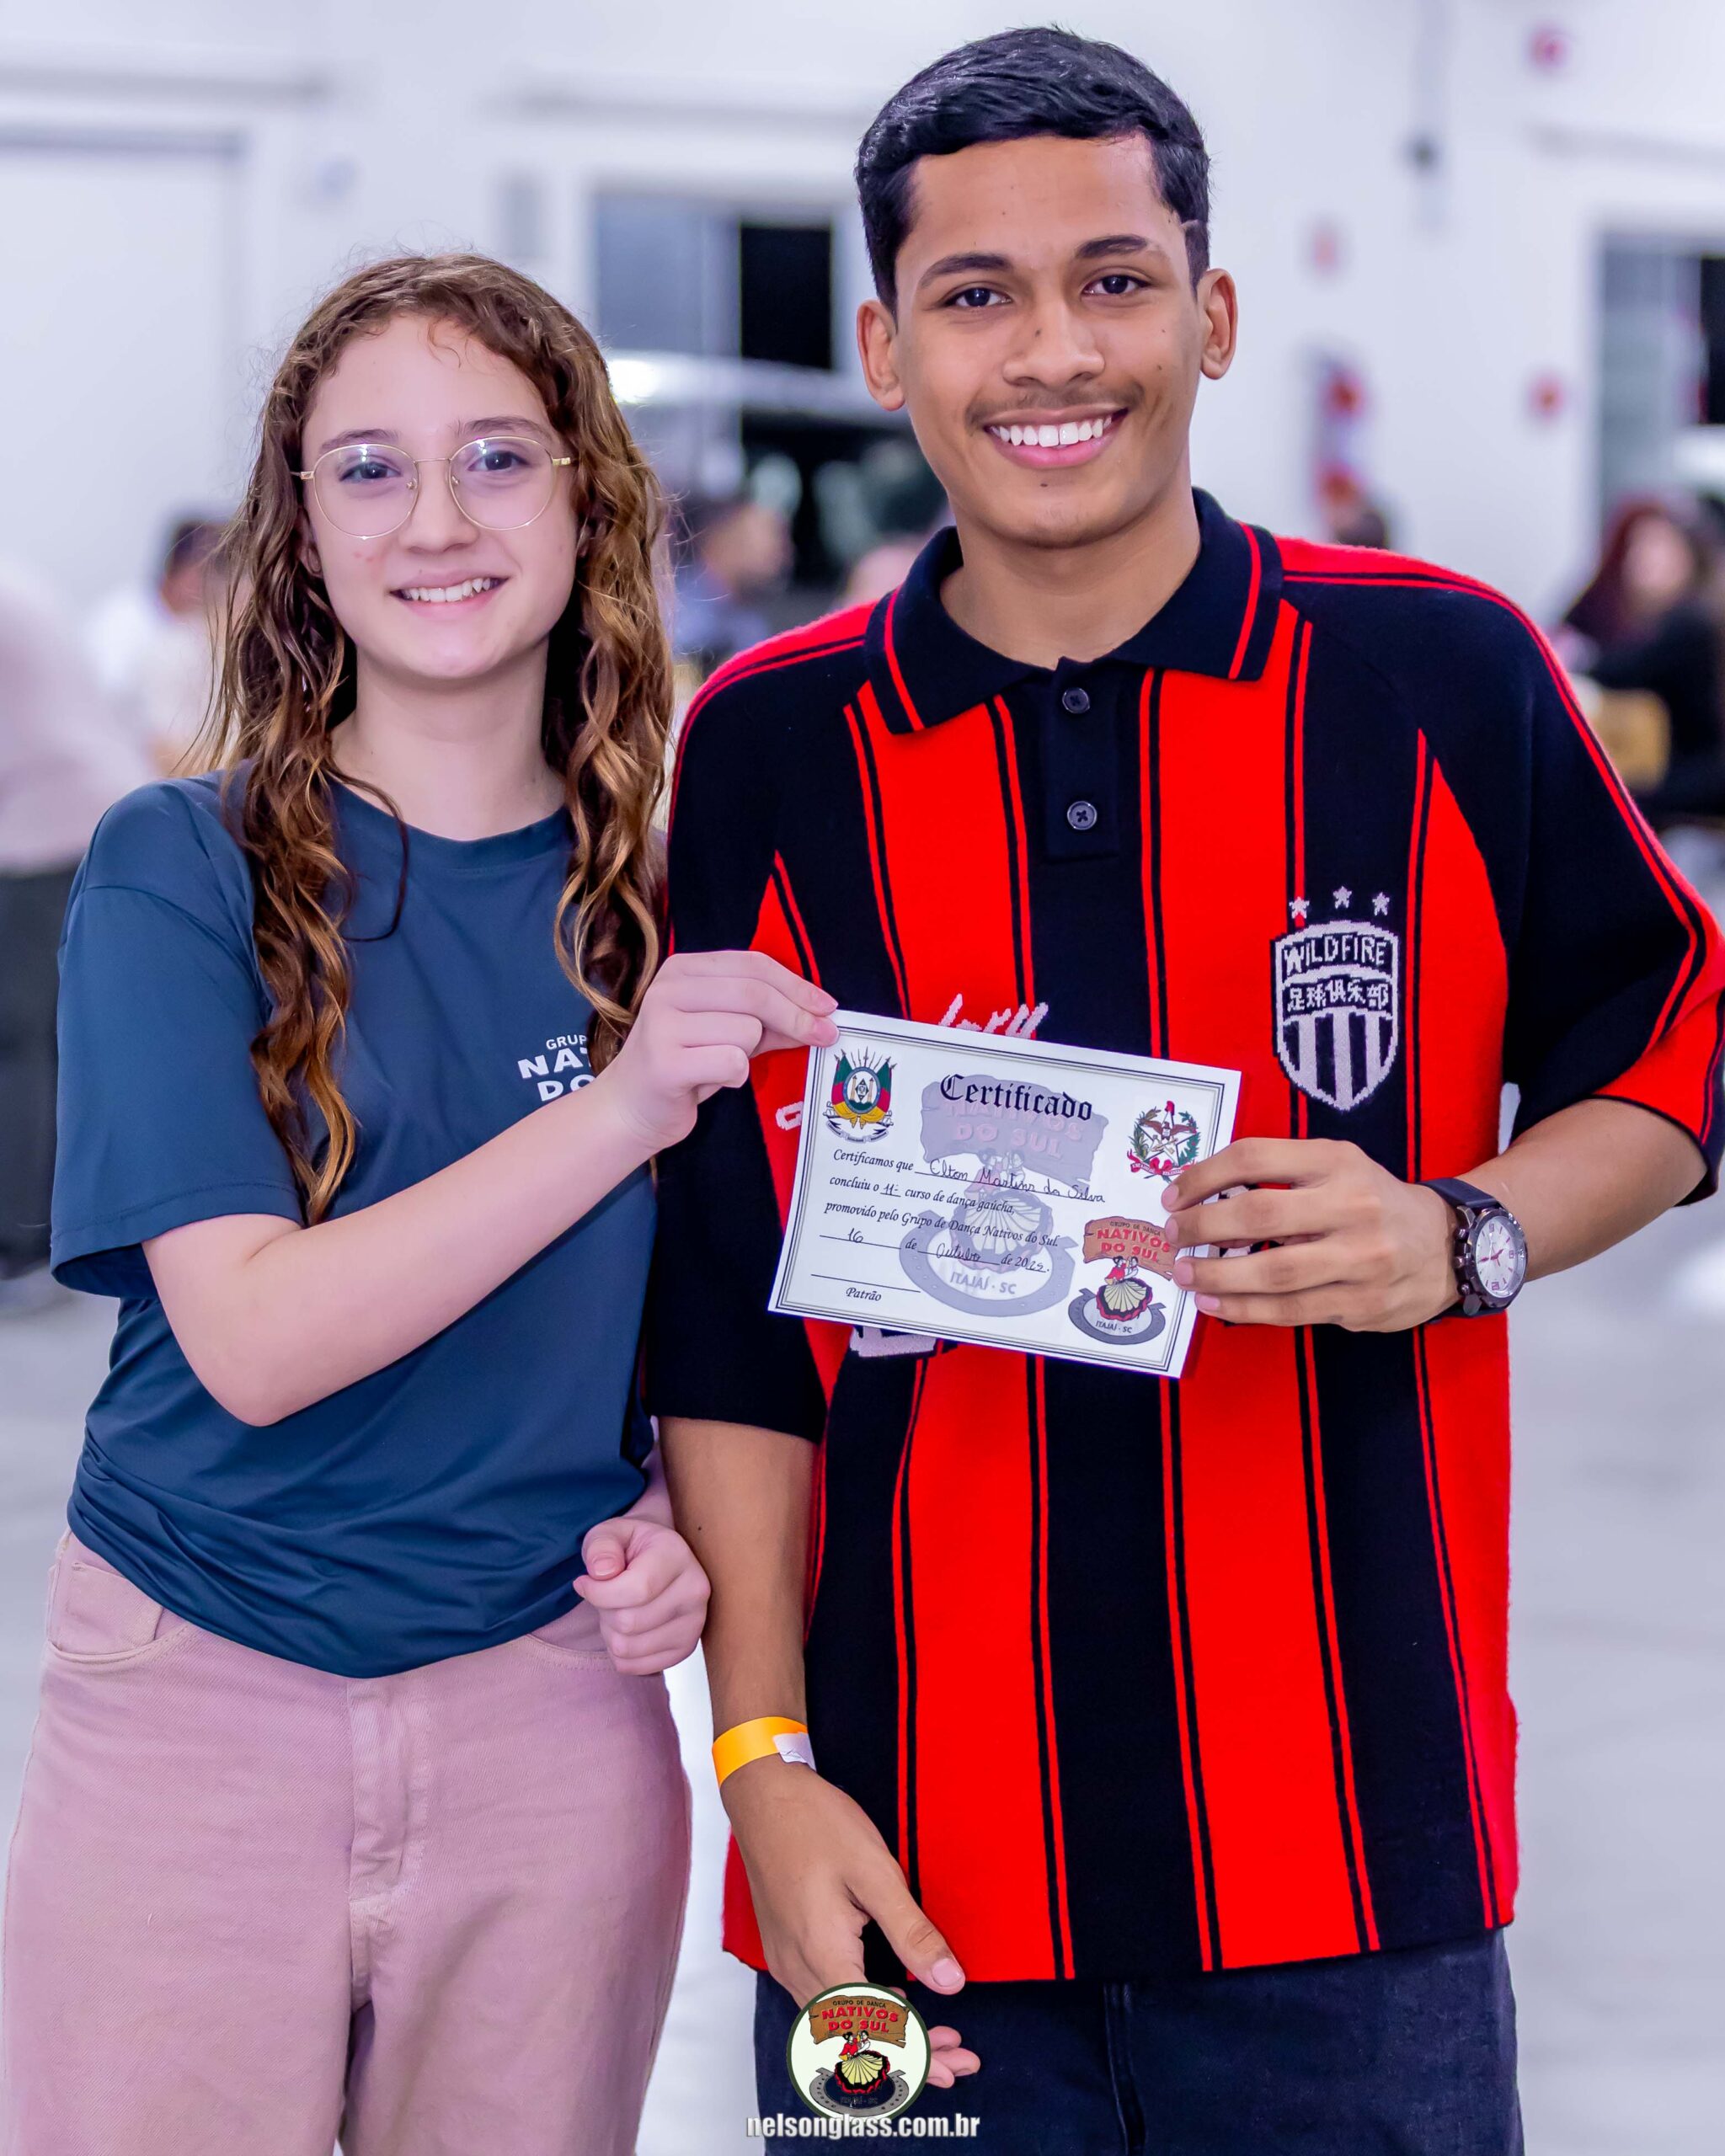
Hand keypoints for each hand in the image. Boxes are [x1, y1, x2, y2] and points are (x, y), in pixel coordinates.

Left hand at [573, 1516, 709, 1673]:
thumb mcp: (609, 1533)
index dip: (597, 1592)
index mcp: (677, 1555)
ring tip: (616, 1609)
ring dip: (609, 1632)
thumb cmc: (630, 1547)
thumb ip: (601, 1545)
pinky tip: (625, 1628)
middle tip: (605, 1595)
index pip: (635, 1590)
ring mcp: (694, 1623)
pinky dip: (618, 1652)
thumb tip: (602, 1572)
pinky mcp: (685, 1648)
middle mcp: (695, 1590)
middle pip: (628, 1622)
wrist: (658, 1559)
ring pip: (628, 1648)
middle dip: (603, 1611)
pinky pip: (634, 1667)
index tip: (583, 1582)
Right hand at [596, 950, 837, 1153]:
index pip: (753, 965)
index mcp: (683, 969)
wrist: (630, 1109)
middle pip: (755, 994)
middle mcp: (668, 989)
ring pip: (747, 1030)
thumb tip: (822, 1016)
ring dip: (749, 1054)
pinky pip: (732, 1062)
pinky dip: (734, 1077)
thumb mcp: (725, 1031)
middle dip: (797, 1017)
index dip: (797, 985)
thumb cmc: (684, 1065)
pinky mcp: (665, 1063)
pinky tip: (712, 1080)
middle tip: (825, 1036)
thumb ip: (768, 1019)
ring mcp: (662, 1024)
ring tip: (721, 1064)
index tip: (828, 1007)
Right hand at [724, 1760, 980, 2087]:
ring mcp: (787, 1961)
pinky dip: (861, 2013)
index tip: (956, 2066)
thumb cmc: (815, 1823)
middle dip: (910, 2056)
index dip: (917, 2055)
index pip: (872, 2030)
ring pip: (838, 2023)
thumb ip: (911, 1932)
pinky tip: (891, 2004)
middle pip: (854, 2037)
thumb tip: (951, 1982)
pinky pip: (824, 2001)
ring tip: (935, 2038)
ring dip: (886, 2036)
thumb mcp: (875, 1872)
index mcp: (822, 1955)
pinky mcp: (786, 1948)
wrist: (762, 1794)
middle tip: (958, 2062)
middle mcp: (797, 1969)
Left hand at [1163, 1137, 1457, 1330]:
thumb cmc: (1374, 1203)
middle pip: (1259, 1216)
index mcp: (1339, 1162)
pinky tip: (1215, 1303)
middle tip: (1172, 1235)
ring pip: (1273, 1272)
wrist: (1450, 1247)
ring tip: (1185, 1273)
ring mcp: (1361, 1259)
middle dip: (1203, 1227)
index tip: (1174, 1195)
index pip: (1255, 1158)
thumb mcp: (1339, 1167)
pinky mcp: (1362, 1303)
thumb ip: (1283, 1173)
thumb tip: (1203, 1194)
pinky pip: (1291, 1310)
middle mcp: (1353, 1206)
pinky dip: (1244, 1308)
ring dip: (1217, 1274)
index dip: (1204, 1176)